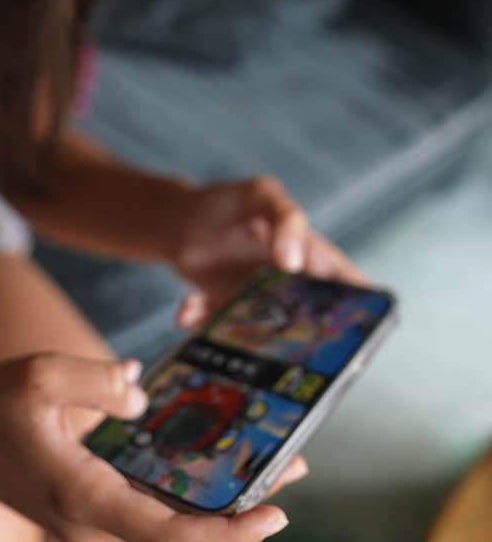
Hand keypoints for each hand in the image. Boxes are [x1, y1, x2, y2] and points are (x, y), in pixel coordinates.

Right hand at [0, 351, 304, 541]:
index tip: (276, 516)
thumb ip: (99, 379)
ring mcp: (90, 518)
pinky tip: (209, 448)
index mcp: (85, 496)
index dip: (229, 536)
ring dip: (216, 493)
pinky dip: (182, 481)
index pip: (170, 536)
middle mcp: (93, 520)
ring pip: (166, 515)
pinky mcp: (88, 503)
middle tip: (295, 465)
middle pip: (180, 528)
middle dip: (241, 506)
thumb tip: (144, 394)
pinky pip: (144, 498)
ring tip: (268, 454)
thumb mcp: (41, 374)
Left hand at [169, 177, 367, 330]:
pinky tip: (187, 311)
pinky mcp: (230, 316)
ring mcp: (261, 305)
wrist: (179, 219)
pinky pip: (222, 333)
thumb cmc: (228, 202)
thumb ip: (286, 218)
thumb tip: (295, 263)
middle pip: (310, 325)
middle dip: (298, 342)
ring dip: (239, 337)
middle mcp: (291, 287)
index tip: (352, 334)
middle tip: (278, 347)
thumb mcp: (261, 195)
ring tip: (215, 322)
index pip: (352, 287)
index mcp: (313, 257)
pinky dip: (204, 326)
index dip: (363, 312)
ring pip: (263, 338)